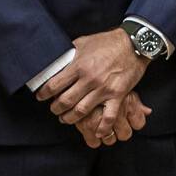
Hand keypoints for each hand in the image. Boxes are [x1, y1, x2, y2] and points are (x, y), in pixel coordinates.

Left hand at [35, 27, 149, 138]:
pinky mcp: (117, 95)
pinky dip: (103, 127)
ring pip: (81, 111)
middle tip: (54, 109)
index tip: (41, 96)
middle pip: (65, 101)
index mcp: (79, 65)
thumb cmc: (108, 42)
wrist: (134, 43)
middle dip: (55, 109)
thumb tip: (56, 59)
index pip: (54, 85)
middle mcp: (89, 79)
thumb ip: (70, 53)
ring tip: (66, 119)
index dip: (44, 93)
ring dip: (70, 118)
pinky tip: (98, 133)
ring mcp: (103, 89)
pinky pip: (108, 116)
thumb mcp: (84, 42)